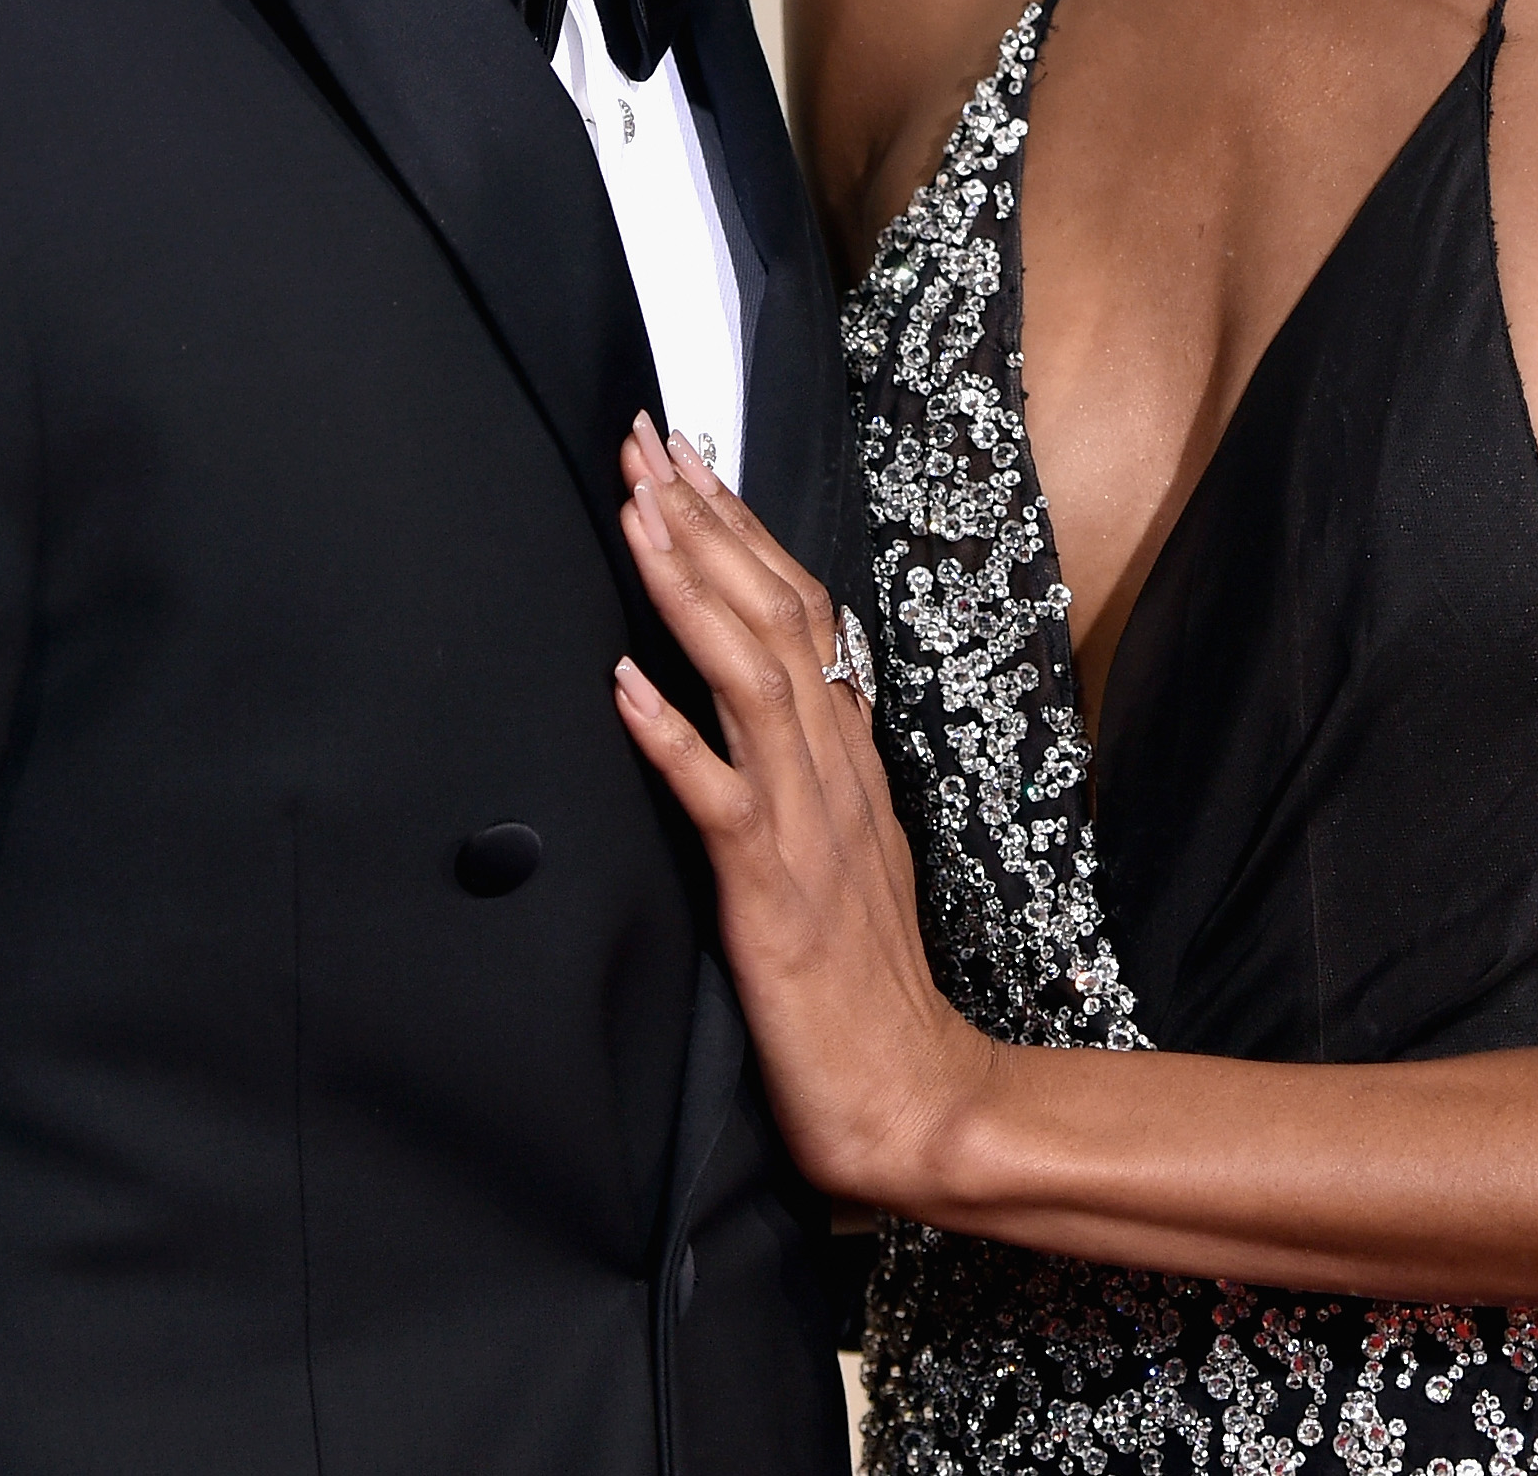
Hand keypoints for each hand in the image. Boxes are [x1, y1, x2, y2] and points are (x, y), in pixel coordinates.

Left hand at [611, 417, 1000, 1204]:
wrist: (914, 1095)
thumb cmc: (866, 982)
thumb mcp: (849, 845)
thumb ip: (812, 767)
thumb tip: (765, 701)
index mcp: (848, 754)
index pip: (798, 609)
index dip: (741, 529)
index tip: (687, 461)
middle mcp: (834, 767)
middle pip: (774, 614)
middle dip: (707, 521)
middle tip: (649, 442)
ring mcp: (809, 823)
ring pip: (749, 677)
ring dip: (690, 589)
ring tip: (638, 515)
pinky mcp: (774, 890)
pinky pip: (719, 798)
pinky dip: (670, 734)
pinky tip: (623, 682)